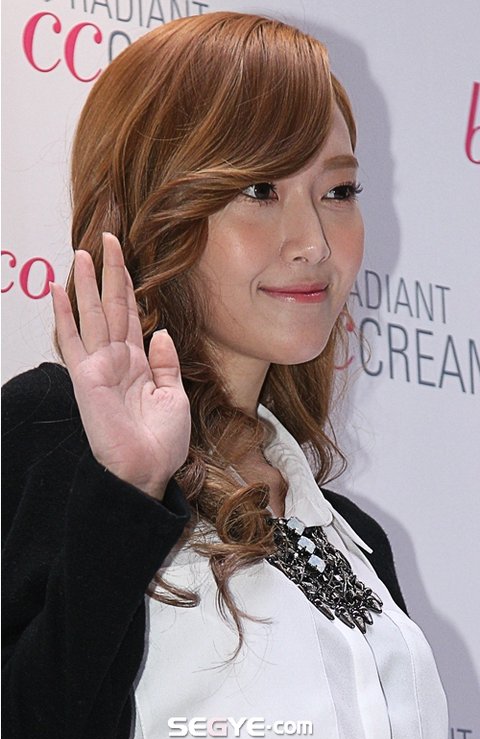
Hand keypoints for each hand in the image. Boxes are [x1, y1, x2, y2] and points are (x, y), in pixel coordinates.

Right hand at [51, 233, 190, 499]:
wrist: (150, 469)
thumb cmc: (163, 442)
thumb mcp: (175, 396)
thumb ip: (167, 363)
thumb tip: (161, 333)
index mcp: (140, 364)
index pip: (132, 316)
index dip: (129, 287)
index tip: (126, 260)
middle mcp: (118, 360)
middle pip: (112, 306)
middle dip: (110, 273)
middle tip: (107, 238)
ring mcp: (100, 366)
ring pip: (92, 315)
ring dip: (87, 283)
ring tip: (82, 253)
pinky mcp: (86, 377)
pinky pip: (73, 340)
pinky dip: (65, 315)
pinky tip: (59, 291)